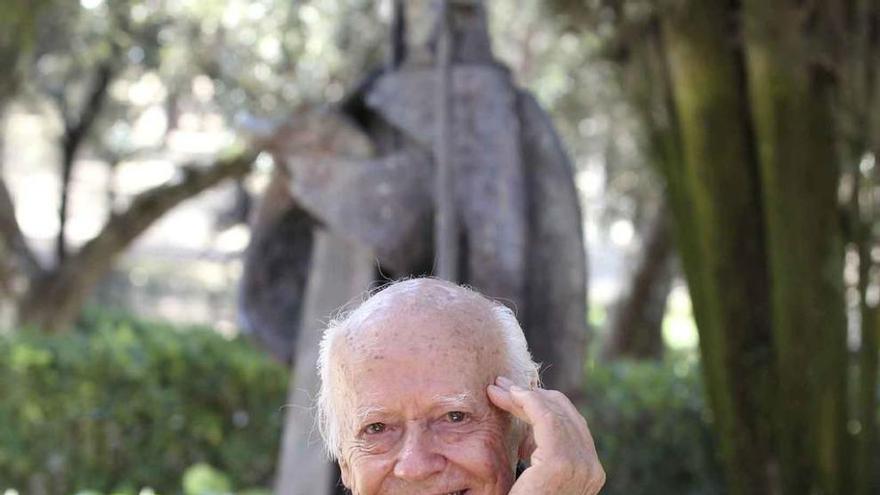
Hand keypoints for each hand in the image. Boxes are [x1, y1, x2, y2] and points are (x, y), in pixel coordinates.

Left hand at [487, 376, 604, 494]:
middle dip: (531, 397)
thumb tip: (529, 433)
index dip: (543, 405)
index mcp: (589, 473)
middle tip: (501, 385)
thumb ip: (542, 457)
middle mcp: (591, 470)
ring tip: (496, 390)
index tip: (515, 395)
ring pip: (554, 413)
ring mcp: (580, 468)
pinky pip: (546, 420)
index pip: (571, 425)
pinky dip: (528, 402)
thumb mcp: (537, 479)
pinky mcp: (559, 465)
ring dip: (522, 397)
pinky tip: (510, 396)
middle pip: (565, 415)